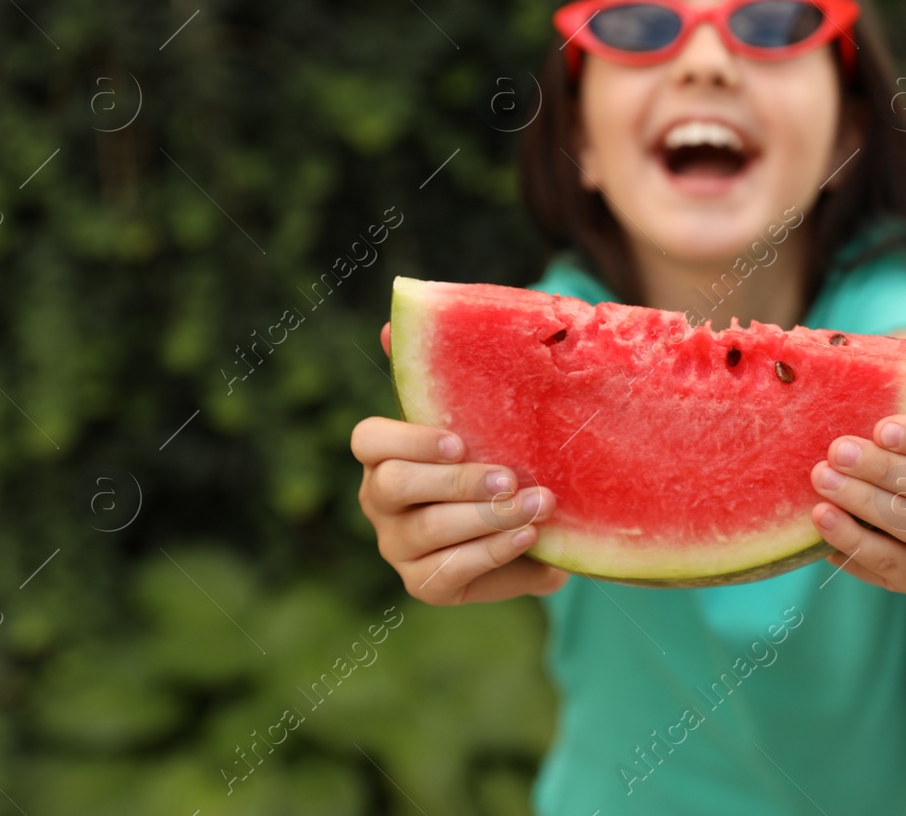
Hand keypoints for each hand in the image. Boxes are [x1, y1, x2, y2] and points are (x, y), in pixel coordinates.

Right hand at [352, 324, 568, 604]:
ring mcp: (397, 546)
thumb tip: (390, 321)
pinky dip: (492, 552)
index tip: (459, 439)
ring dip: (485, 518)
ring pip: (425, 531)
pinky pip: (449, 572)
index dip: (408, 439)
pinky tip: (528, 536)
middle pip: (394, 487)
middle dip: (454, 482)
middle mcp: (380, 501)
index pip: (367, 440)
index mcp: (385, 454)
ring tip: (537, 504)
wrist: (538, 518)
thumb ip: (442, 371)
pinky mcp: (425, 584)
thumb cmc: (502, 453)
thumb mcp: (484, 415)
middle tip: (510, 477)